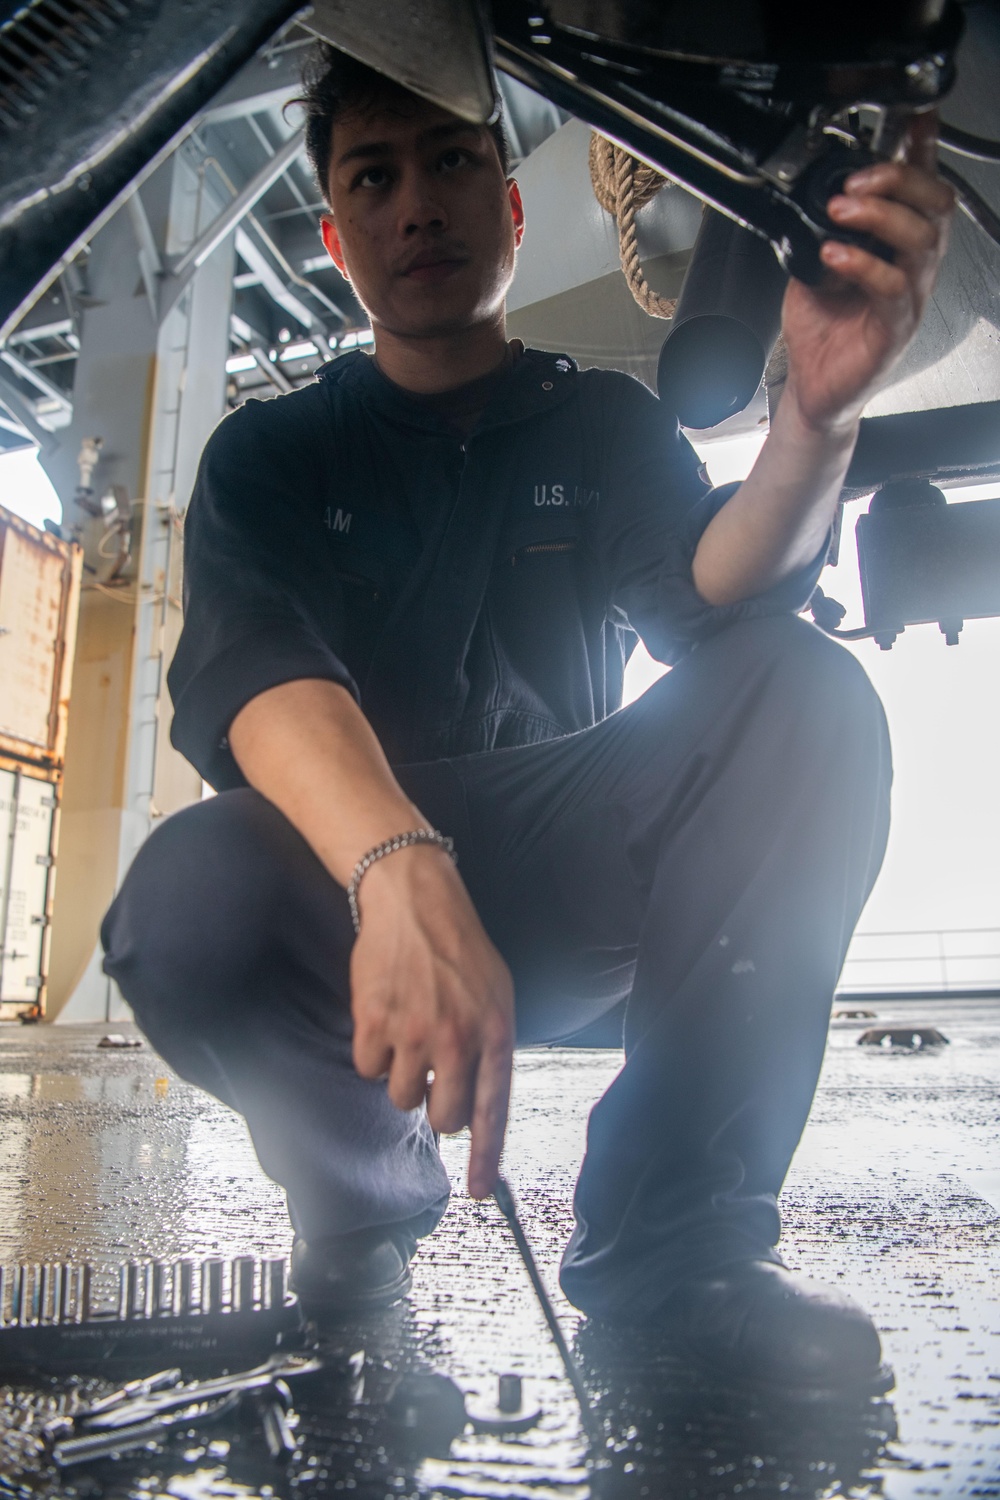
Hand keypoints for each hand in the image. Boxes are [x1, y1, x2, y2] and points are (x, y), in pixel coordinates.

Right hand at [349, 844, 514, 1197]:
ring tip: (407, 1031)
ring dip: (401, 1075)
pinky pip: (367, 1069)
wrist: (412, 900)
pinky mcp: (373, 1023)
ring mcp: (413, 1032)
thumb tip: (478, 1099)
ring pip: (401, 1097)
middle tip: (431, 1074)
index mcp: (495, 1031)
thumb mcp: (496, 993)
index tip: (477, 1191)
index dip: (485, 1156)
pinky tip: (383, 1018)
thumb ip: (491, 1045)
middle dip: (435, 1105)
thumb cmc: (457, 948)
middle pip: (443, 1117)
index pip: (494, 1109)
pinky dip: (372, 1052)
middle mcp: (458, 1038)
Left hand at [781, 111, 954, 430]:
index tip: (915, 117)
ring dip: (882, 214)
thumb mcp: (814, 264)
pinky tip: (836, 253)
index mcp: (898, 248)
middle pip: (935, 205)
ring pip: (922, 240)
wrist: (813, 388)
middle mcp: (913, 269)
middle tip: (858, 178)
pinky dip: (864, 263)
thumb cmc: (821, 332)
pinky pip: (893, 287)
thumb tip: (816, 192)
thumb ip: (822, 228)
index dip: (922, 151)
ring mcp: (910, 298)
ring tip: (843, 208)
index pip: (921, 190)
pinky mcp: (895, 329)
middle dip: (900, 179)